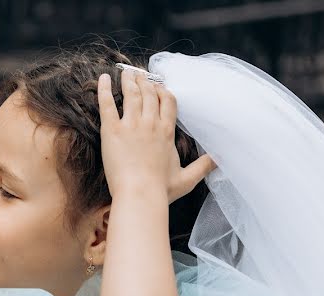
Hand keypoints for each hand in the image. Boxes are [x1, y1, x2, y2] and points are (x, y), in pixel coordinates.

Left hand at [96, 69, 214, 204]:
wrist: (140, 195)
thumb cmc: (161, 191)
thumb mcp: (188, 179)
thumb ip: (203, 166)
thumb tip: (220, 160)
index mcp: (167, 131)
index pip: (168, 101)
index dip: (163, 90)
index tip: (158, 86)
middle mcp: (151, 124)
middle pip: (149, 93)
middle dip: (144, 81)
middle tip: (138, 74)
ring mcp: (131, 125)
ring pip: (131, 94)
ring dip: (128, 80)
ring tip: (125, 71)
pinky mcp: (112, 131)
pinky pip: (107, 104)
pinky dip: (104, 89)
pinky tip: (104, 78)